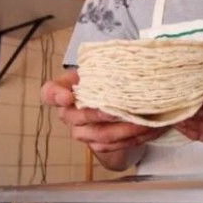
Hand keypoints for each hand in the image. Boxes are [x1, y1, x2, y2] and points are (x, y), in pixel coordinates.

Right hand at [40, 70, 166, 169]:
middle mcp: (70, 114)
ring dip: (127, 130)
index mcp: (66, 90)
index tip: (67, 96)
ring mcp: (83, 132)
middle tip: (121, 110)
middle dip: (102, 114)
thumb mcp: (103, 69)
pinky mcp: (98, 145)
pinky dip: (136, 138)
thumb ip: (109, 64)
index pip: (50, 92)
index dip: (55, 95)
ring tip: (147, 121)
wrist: (111, 105)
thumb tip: (134, 56)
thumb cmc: (106, 82)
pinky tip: (153, 129)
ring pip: (102, 135)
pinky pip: (116, 146)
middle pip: (80, 117)